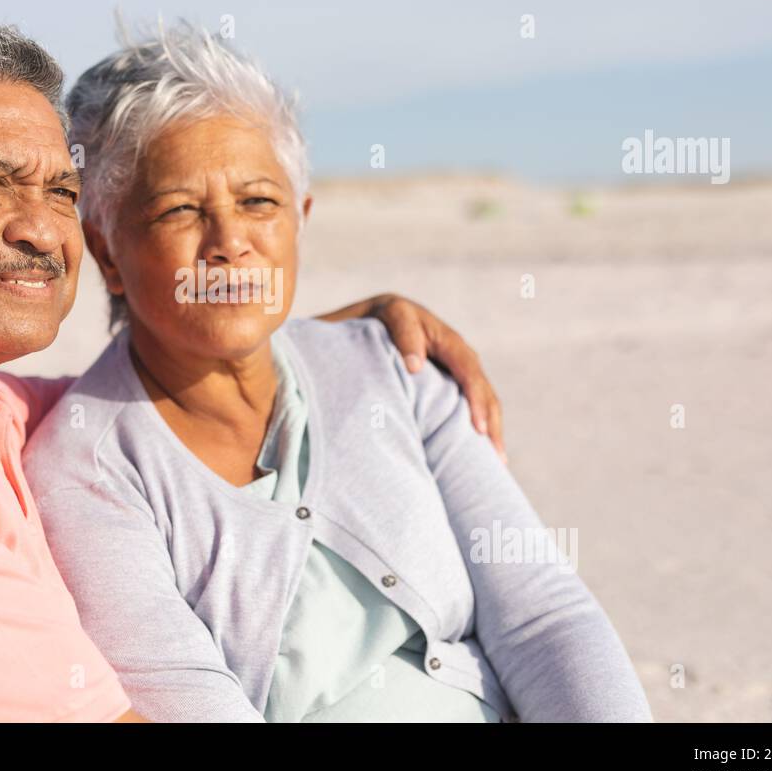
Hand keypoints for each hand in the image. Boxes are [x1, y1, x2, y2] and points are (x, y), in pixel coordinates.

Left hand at [317, 294, 505, 461]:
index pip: (402, 318)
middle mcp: (425, 326)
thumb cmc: (328, 347)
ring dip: (487, 413)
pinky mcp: (453, 376)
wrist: (347, 343)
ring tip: (494, 454)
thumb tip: (276, 357)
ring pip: (474, 377)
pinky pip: (476, 397)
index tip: (415, 368)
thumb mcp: (319, 341)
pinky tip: (495, 459)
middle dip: (469, 389)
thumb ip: (311, 347)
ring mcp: (445, 350)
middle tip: (474, 425)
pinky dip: (486, 424)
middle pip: (455, 350)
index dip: (410, 340)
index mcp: (389, 311)